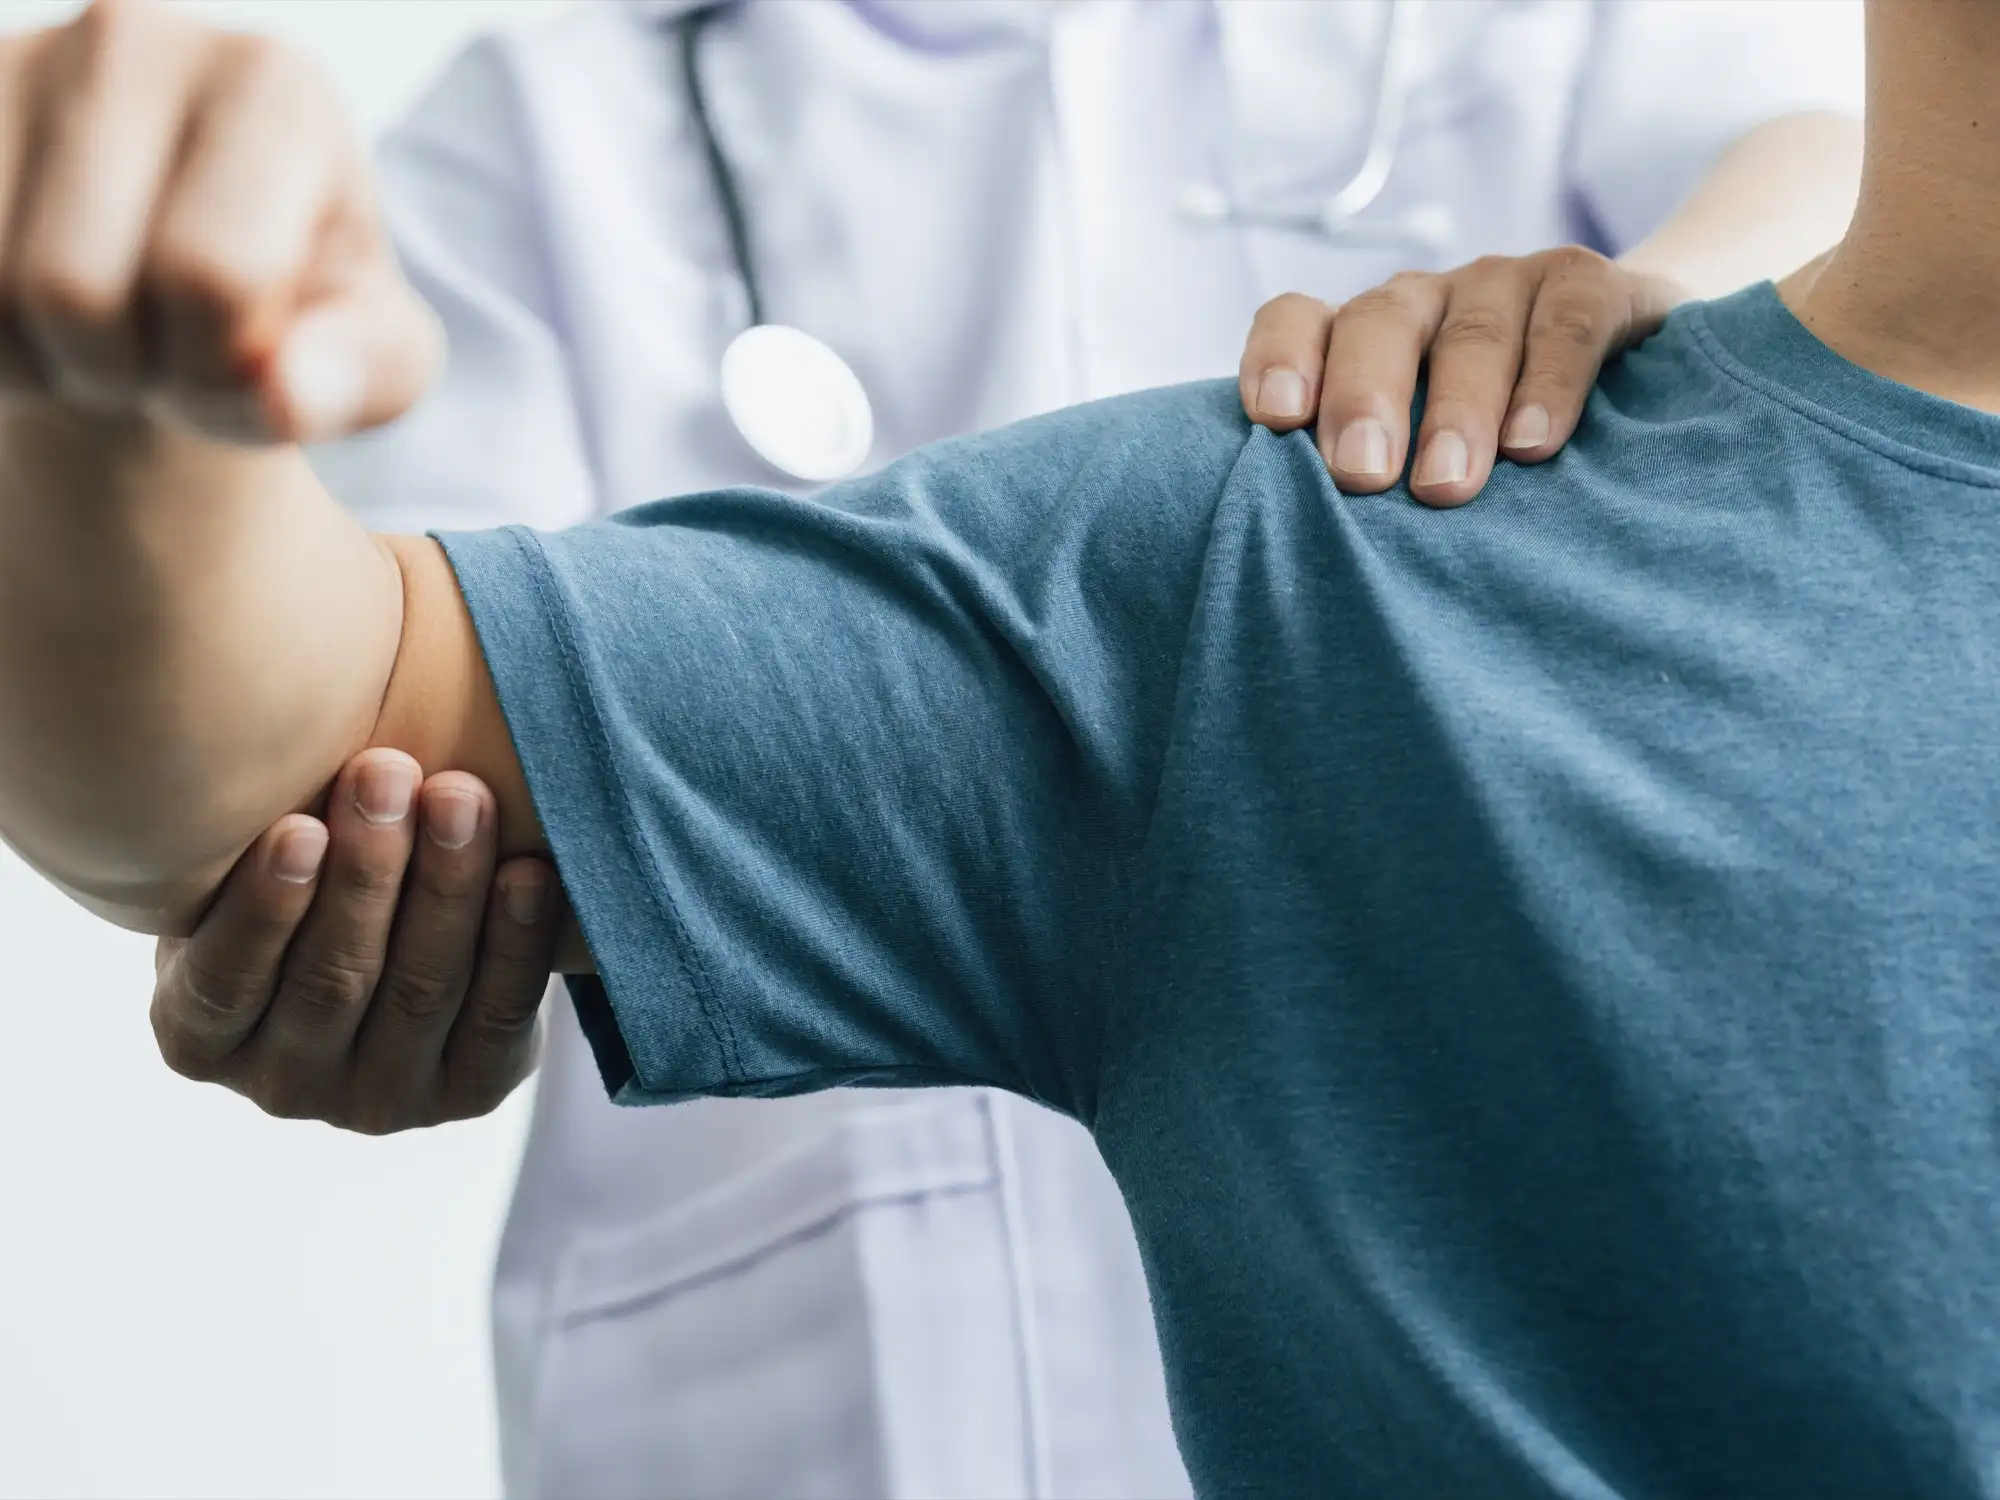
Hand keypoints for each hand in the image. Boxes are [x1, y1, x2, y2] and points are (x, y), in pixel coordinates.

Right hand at [0, 0, 439, 442]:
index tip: (244, 366)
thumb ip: (355, 377)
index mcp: (276, 87)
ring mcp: (15, 53)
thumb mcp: (371, 355)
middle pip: (73, 291)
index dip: (217, 371)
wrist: (190, 274)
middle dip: (123, 372)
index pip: (209, 277)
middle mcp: (137, 37)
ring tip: (108, 334)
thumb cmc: (302, 312)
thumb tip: (284, 396)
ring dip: (44, 363)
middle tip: (165, 354)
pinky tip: (37, 316)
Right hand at [150, 749, 566, 1133]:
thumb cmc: (304, 882)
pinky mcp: (470, 1091)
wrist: (401, 946)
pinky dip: (516, 940)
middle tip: (390, 773)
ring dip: (446, 886)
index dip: (265, 908)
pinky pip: (499, 1015)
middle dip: (370, 870)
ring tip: (461, 797)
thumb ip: (266, 835)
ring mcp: (380, 1098)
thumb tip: (286, 722)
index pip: (226, 982)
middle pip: (335, 977)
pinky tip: (528, 873)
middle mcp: (283, 1084)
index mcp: (200, 1036)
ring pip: (421, 990)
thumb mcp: (256, 871)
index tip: (299, 827)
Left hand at [1238, 247, 1686, 506]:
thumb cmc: (1486, 445)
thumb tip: (1308, 573)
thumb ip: (1363, 488)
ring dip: (1456, 411)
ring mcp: (1505, 285)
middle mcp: (1423, 302)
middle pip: (1378, 326)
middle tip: (1360, 476)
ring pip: (1472, 335)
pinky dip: (1551, 383)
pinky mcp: (1592, 286)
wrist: (1631, 375)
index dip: (1279, 359)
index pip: (1297, 319)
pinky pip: (1569, 323)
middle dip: (1364, 398)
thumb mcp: (1412, 459)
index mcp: (1360, 337)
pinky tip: (1534, 444)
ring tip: (1445, 485)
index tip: (1275, 419)